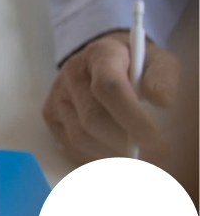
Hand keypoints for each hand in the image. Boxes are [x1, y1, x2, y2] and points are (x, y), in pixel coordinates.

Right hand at [44, 31, 177, 161]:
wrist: (103, 61)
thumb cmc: (135, 65)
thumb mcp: (157, 60)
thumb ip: (163, 77)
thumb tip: (163, 101)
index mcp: (100, 56)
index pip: (109, 88)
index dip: (132, 117)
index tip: (155, 140)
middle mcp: (72, 75)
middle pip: (92, 118)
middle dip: (123, 143)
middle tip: (153, 157)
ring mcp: (58, 97)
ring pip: (80, 137)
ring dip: (110, 155)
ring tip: (137, 160)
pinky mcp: (51, 116)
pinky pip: (71, 147)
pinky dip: (96, 159)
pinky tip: (116, 157)